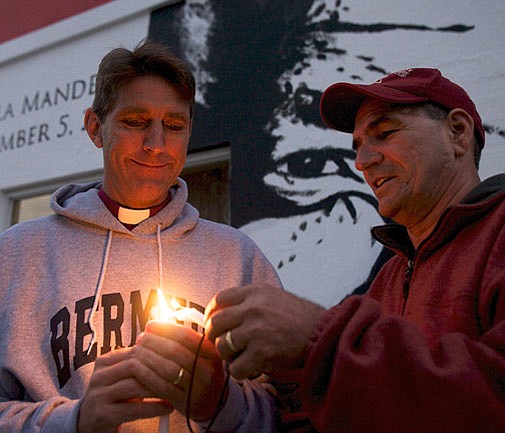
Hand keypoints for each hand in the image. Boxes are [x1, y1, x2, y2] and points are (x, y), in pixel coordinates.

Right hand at [78, 347, 172, 432]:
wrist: (88, 422)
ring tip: (175, 391)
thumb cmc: (113, 396)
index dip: (160, 353)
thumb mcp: (122, 376)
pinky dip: (153, 408)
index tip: (178, 358)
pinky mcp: (102, 415)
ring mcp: (98, 395)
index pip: (137, 350)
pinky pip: (132, 408)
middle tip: (180, 373)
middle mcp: (99, 376)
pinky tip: (167, 407)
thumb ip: (138, 362)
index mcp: (106, 361)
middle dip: (160, 369)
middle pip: (135, 365)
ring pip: (134, 385)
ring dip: (158, 388)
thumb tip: (170, 347)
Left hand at [132, 323, 225, 421]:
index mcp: (212, 352)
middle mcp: (208, 369)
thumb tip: (156, 324)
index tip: (150, 325)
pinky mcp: (184, 402)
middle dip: (154, 342)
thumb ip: (183, 339)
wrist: (212, 404)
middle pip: (176, 351)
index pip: (186, 336)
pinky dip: (146, 375)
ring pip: (168, 368)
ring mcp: (197, 387)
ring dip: (148, 357)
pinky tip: (137, 368)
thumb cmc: (200, 373)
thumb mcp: (200, 354)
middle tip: (141, 338)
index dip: (165, 328)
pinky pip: (162, 387)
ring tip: (137, 351)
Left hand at [205, 284, 325, 378]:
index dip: (212, 314)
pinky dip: (240, 372)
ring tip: (243, 357)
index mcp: (255, 292)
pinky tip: (251, 368)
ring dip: (229, 356)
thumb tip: (225, 312)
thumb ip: (250, 301)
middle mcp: (252, 309)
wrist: (325, 334)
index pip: (219, 300)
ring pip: (223, 347)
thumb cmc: (302, 318)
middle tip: (226, 345)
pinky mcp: (261, 353)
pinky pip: (235, 368)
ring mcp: (256, 331)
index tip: (214, 324)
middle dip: (217, 337)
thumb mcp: (274, 297)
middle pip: (215, 324)